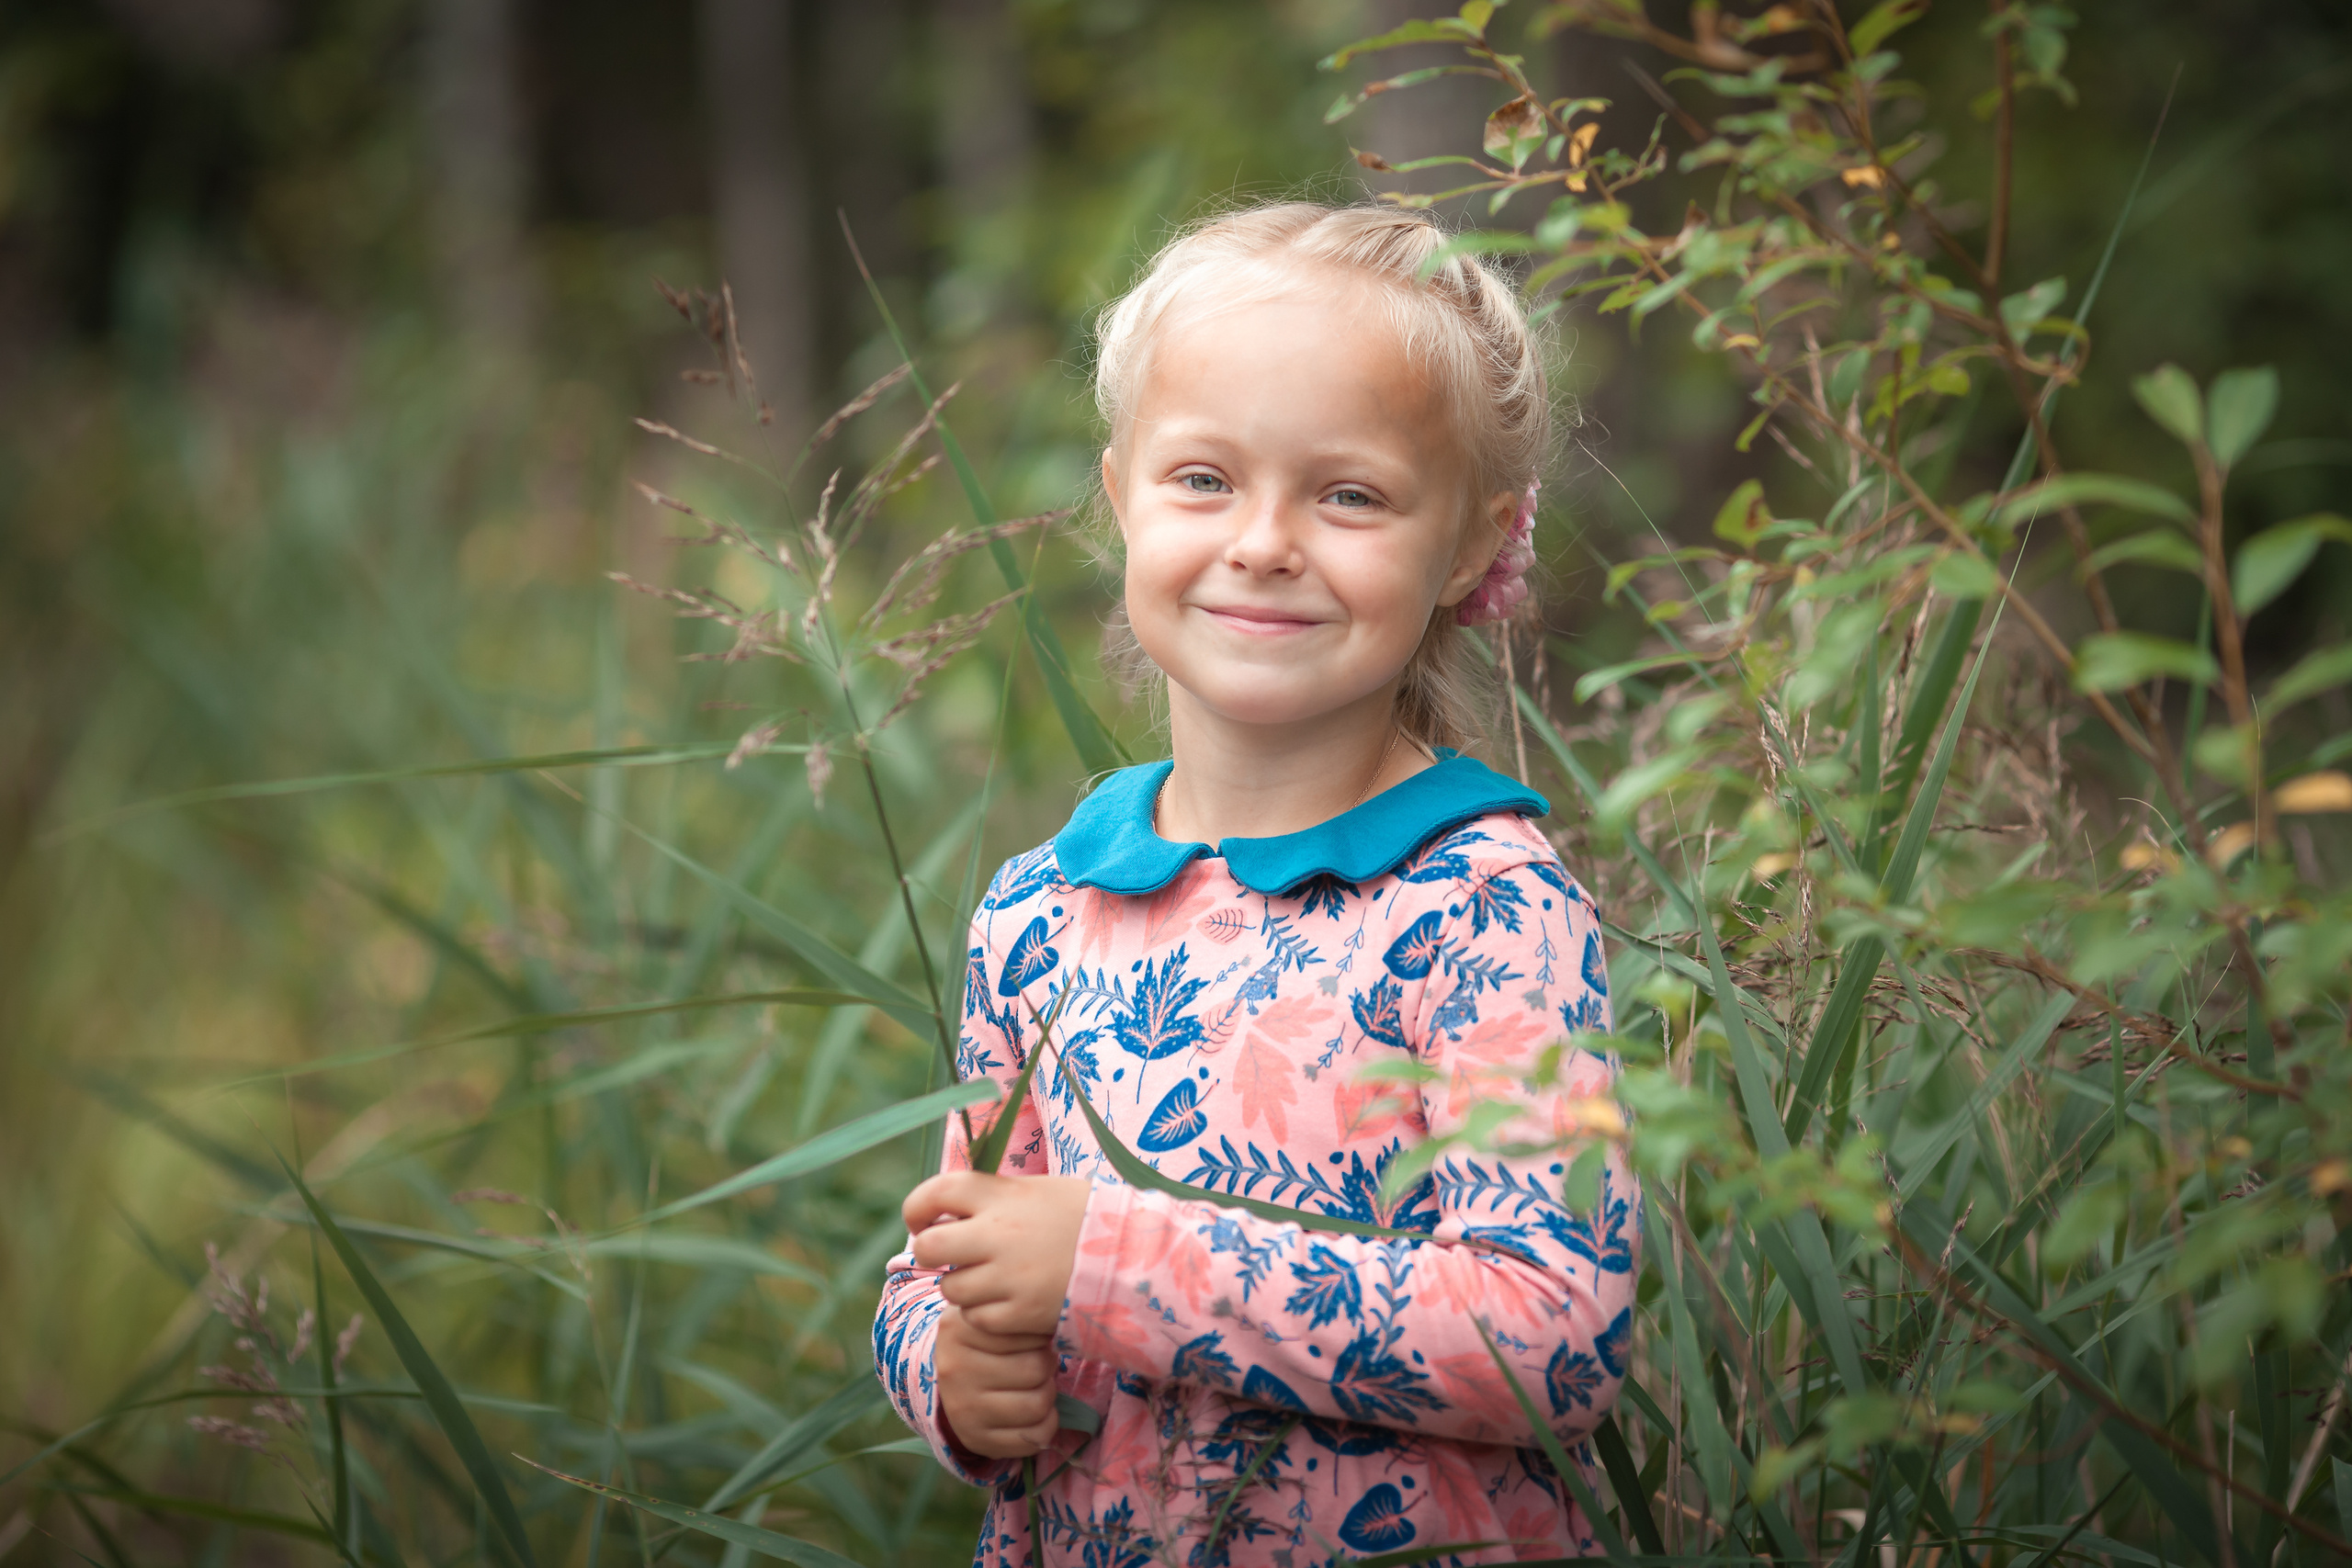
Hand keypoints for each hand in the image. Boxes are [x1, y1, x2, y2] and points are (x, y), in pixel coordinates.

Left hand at [904, 1171, 1089, 1337]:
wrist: (1130, 1255)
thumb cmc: (1080, 1216)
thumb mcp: (1034, 1190)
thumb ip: (990, 1196)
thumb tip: (946, 1210)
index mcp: (999, 1194)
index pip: (934, 1192)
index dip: (918, 1208)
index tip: (922, 1220)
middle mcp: (996, 1233)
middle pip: (929, 1246)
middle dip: (929, 1253)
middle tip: (946, 1257)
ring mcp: (1006, 1275)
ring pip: (951, 1288)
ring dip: (962, 1286)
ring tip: (990, 1280)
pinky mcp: (1018, 1311)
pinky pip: (977, 1318)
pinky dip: (985, 1314)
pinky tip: (1009, 1301)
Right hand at [935, 1306, 1057, 1457]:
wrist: (953, 1375)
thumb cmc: (986, 1339)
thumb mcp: (993, 1315)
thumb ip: (1020, 1313)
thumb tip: (1055, 1326)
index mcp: (959, 1328)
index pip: (1030, 1331)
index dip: (1041, 1338)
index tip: (1033, 1340)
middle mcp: (955, 1368)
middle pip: (1036, 1369)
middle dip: (1047, 1368)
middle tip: (1037, 1365)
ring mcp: (962, 1407)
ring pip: (1037, 1405)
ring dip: (1047, 1397)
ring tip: (1035, 1387)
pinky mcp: (974, 1439)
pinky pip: (1033, 1439)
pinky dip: (1044, 1427)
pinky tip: (1033, 1415)